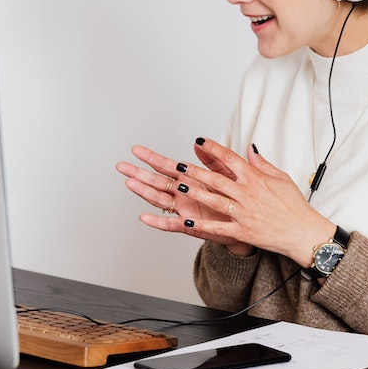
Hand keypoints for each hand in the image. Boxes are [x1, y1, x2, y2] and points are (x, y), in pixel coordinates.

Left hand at [117, 138, 334, 266]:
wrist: (303, 233)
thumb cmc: (294, 205)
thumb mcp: (281, 178)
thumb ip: (262, 163)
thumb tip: (250, 148)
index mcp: (255, 179)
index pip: (231, 159)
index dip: (214, 149)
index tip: (200, 140)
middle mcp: (247, 194)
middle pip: (216, 179)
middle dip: (195, 170)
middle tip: (177, 163)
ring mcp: (244, 213)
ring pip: (214, 201)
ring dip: (195, 193)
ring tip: (178, 186)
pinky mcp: (243, 231)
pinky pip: (218, 228)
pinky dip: (201, 225)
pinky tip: (186, 221)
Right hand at [117, 144, 253, 255]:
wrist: (246, 224)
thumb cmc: (234, 199)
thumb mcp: (225, 174)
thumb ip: (212, 159)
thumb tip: (199, 142)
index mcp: (190, 180)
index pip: (167, 166)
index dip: (152, 158)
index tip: (136, 150)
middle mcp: (183, 194)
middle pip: (157, 182)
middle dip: (139, 173)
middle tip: (121, 166)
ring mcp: (184, 210)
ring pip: (160, 200)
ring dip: (144, 192)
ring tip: (130, 183)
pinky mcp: (190, 226)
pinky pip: (171, 224)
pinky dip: (157, 221)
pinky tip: (144, 217)